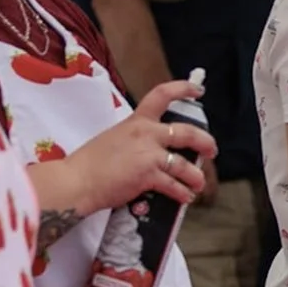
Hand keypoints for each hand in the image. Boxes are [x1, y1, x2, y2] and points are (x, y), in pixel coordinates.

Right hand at [61, 80, 215, 213]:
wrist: (76, 181)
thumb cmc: (88, 164)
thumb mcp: (113, 139)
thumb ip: (135, 140)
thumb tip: (151, 150)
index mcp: (135, 121)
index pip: (161, 95)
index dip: (183, 89)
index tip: (198, 91)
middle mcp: (146, 134)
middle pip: (187, 133)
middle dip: (205, 143)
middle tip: (211, 151)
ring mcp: (149, 154)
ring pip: (185, 165)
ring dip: (196, 177)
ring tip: (198, 184)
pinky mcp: (149, 175)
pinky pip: (174, 185)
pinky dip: (182, 193)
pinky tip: (185, 197)